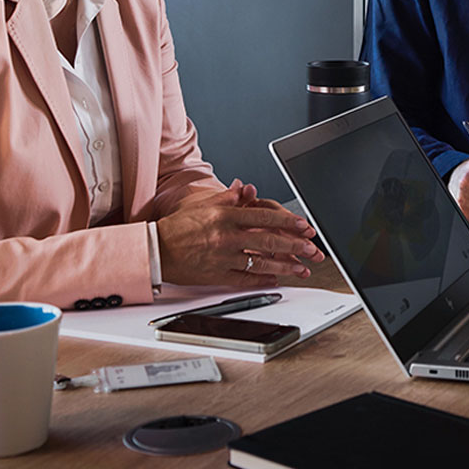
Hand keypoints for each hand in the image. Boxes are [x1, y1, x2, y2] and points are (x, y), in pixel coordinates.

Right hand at [156, 183, 324, 286]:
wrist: (155, 250)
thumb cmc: (178, 227)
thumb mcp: (203, 206)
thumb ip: (228, 199)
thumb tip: (246, 190)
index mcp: (225, 216)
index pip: (264, 216)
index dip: (287, 221)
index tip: (304, 225)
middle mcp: (226, 236)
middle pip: (268, 240)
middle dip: (294, 245)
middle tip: (312, 248)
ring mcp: (223, 257)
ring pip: (261, 262)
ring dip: (285, 266)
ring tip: (302, 268)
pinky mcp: (217, 275)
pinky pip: (245, 279)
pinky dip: (263, 279)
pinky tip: (276, 279)